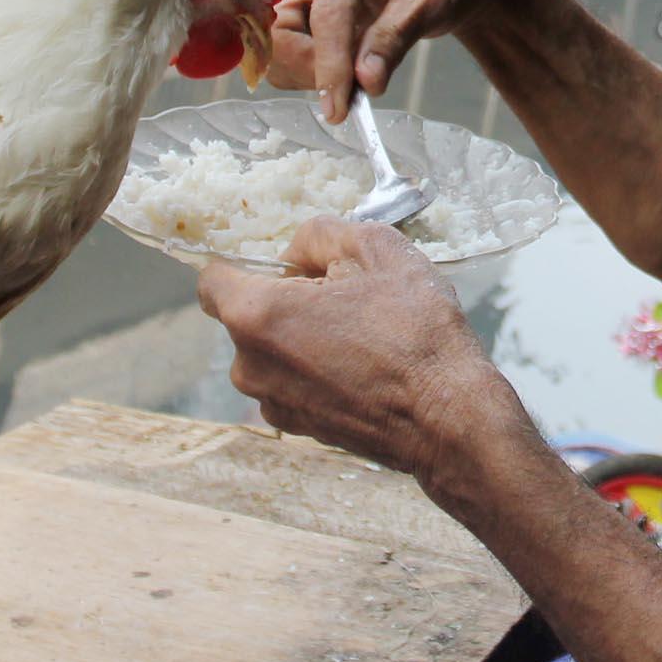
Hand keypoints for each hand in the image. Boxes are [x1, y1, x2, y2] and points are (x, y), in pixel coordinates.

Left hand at [196, 217, 514, 482]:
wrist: (449, 418)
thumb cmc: (416, 334)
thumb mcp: (377, 249)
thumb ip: (319, 234)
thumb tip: (295, 252)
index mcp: (257, 315)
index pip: (212, 279)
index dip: (249, 263)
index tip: (290, 266)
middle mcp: (250, 364)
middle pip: (247, 315)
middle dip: (287, 300)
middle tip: (346, 297)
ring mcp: (272, 401)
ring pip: (271, 351)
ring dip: (303, 337)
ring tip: (362, 334)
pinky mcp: (299, 427)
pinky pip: (292, 382)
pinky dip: (317, 370)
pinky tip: (364, 367)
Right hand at [269, 0, 506, 122]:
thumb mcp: (435, 0)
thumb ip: (396, 38)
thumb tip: (366, 83)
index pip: (327, 11)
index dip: (329, 63)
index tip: (338, 108)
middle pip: (285, 29)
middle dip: (310, 69)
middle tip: (350, 97)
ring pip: (283, 44)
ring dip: (310, 73)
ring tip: (356, 81)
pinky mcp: (311, 7)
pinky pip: (295, 48)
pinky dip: (316, 70)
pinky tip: (349, 74)